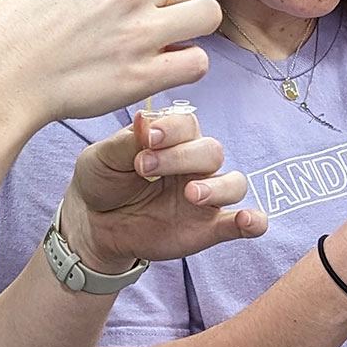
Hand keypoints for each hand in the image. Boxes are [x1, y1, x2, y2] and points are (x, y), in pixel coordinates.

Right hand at [0, 0, 221, 122]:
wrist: (3, 77)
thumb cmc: (18, 32)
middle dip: (174, 5)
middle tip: (148, 26)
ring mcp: (141, 30)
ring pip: (207, 16)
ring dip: (189, 32)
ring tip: (163, 46)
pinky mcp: (144, 74)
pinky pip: (198, 62)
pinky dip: (185, 68)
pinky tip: (162, 72)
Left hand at [61, 111, 267, 271]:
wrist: (94, 224)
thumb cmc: (102, 181)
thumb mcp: (102, 158)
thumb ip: (127, 142)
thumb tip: (145, 120)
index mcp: (171, 140)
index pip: (187, 125)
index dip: (171, 130)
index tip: (146, 139)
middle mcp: (194, 164)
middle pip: (211, 151)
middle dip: (182, 157)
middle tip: (144, 168)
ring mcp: (205, 196)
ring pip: (233, 182)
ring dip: (218, 187)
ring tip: (191, 195)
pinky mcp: (208, 227)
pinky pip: (240, 223)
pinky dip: (252, 221)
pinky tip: (248, 222)